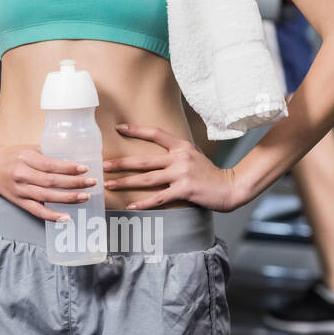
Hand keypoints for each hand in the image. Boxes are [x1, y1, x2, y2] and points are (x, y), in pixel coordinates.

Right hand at [0, 143, 95, 221]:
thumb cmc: (12, 155)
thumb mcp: (28, 148)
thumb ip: (47, 153)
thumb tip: (72, 158)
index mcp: (25, 158)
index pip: (50, 165)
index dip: (68, 168)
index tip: (84, 169)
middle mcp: (21, 174)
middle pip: (51, 181)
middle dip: (73, 183)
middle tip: (91, 183)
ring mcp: (19, 190)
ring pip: (46, 197)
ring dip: (67, 198)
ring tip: (84, 197)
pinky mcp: (18, 202)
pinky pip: (37, 211)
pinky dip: (52, 216)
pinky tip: (66, 217)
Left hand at [104, 123, 239, 210]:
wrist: (230, 187)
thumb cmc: (209, 173)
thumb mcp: (193, 154)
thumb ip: (175, 151)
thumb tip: (154, 152)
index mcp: (181, 147)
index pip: (155, 134)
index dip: (136, 130)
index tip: (118, 128)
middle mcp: (179, 158)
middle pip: (143, 160)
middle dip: (121, 163)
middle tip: (103, 165)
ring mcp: (181, 174)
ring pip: (147, 179)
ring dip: (126, 182)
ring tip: (110, 184)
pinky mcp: (185, 190)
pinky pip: (159, 197)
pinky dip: (144, 203)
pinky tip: (131, 206)